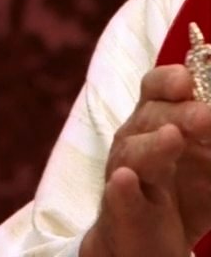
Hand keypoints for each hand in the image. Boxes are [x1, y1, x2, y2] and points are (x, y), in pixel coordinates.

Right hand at [83, 65, 210, 256]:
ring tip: (173, 138)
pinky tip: (125, 180)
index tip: (186, 82)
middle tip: (207, 118)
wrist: (154, 245)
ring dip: (153, 146)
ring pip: (132, 153)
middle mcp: (137, 141)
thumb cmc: (188, 194)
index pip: (154, 89)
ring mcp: (126, 175)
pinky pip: (118, 197)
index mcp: (158, 122)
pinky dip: (122, 189)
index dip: (167, 81)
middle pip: (149, 117)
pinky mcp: (123, 212)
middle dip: (178, 114)